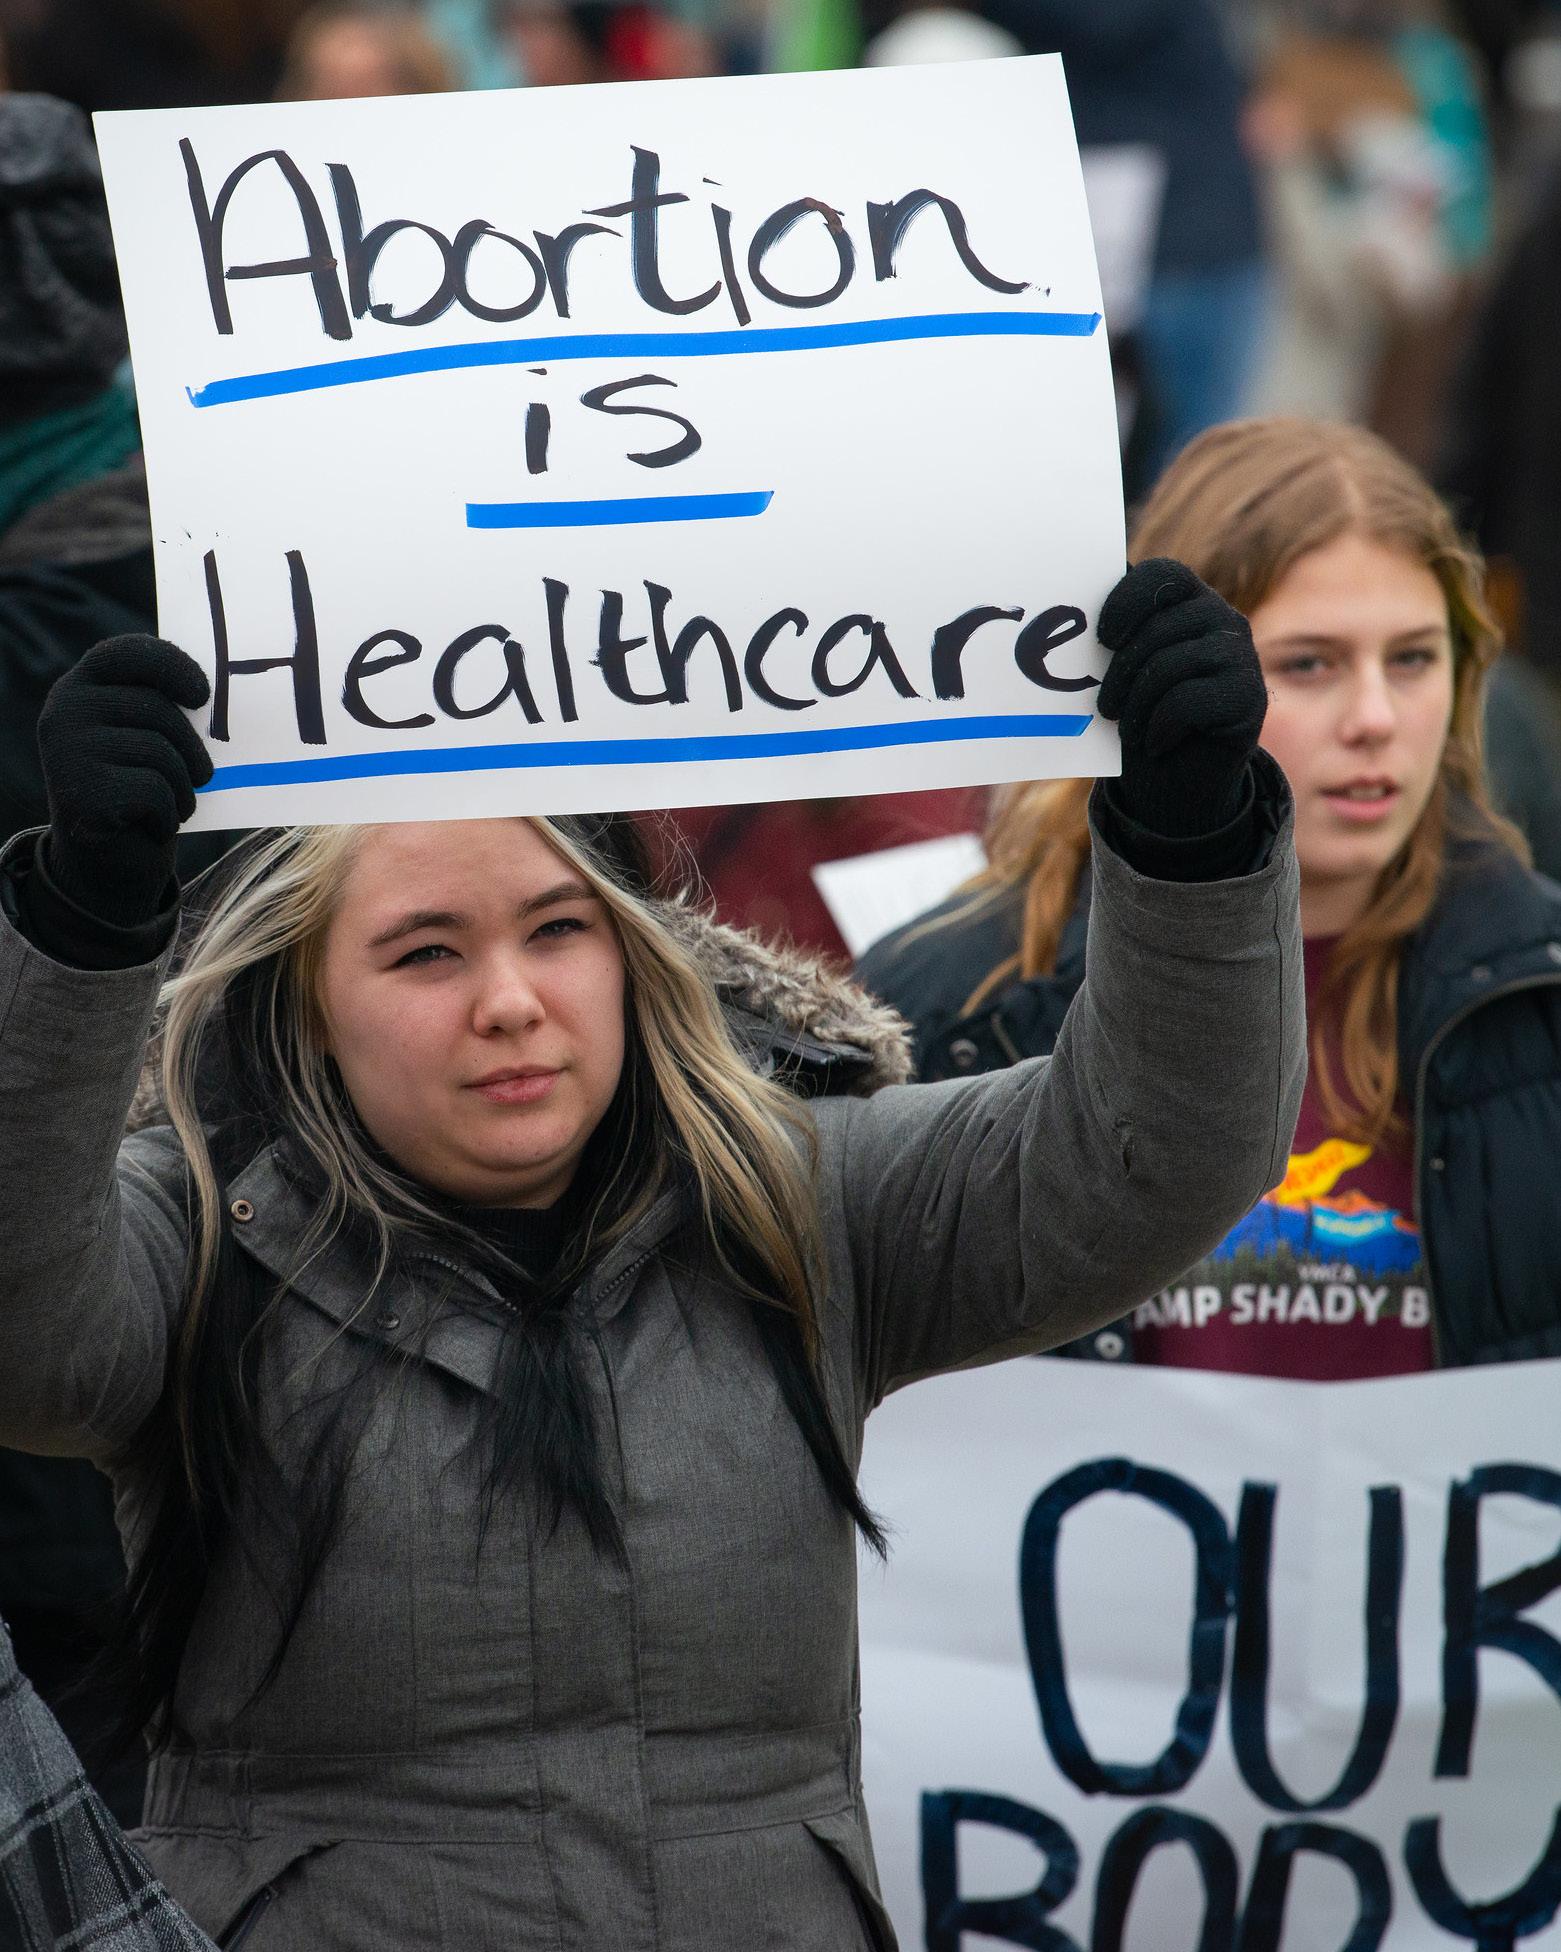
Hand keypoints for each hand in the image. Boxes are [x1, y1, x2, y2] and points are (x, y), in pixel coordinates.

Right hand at [35, 635, 212, 929]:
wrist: (108, 862)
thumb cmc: (141, 788)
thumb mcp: (149, 739)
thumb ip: (165, 709)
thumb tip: (223, 695)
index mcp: (83, 687)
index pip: (126, 653)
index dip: (170, 665)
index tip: (202, 695)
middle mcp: (65, 711)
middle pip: (157, 710)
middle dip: (192, 749)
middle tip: (200, 775)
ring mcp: (66, 752)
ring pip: (160, 754)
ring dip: (183, 789)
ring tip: (171, 804)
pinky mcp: (78, 793)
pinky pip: (155, 792)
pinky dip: (168, 816)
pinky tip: (152, 826)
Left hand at [1096, 558, 1266, 840]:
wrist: (1179, 782)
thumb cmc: (1143, 718)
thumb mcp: (1122, 673)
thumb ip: (1111, 636)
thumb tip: (1069, 602)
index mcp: (1190, 602)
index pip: (1163, 574)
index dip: (1126, 600)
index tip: (1102, 639)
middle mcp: (1222, 620)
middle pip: (1159, 627)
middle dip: (1120, 672)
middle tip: (1104, 707)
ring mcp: (1241, 656)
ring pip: (1170, 665)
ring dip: (1136, 705)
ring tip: (1128, 731)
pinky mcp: (1249, 696)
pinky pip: (1188, 701)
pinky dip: (1159, 727)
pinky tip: (1155, 743)